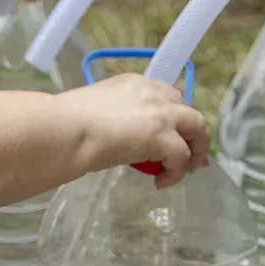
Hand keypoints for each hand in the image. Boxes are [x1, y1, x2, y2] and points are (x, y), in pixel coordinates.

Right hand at [60, 74, 209, 188]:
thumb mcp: (99, 108)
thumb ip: (117, 115)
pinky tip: (161, 182)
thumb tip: (120, 136)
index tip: (173, 134)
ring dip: (194, 151)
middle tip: (190, 156)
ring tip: (187, 170)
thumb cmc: (69, 121)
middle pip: (188, 111)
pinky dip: (176, 172)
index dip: (175, 117)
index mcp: (136, 83)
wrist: (67, 129)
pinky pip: (182, 157)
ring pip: (197, 128)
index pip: (168, 96)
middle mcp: (154, 93)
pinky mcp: (162, 136)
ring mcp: (161, 114)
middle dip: (193, 134)